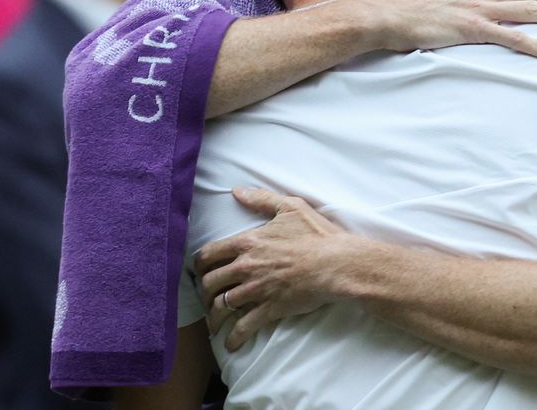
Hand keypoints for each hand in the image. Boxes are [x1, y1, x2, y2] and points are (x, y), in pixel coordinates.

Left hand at [195, 188, 347, 350]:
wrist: (337, 263)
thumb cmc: (316, 234)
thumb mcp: (290, 208)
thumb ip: (262, 199)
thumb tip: (238, 192)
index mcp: (248, 242)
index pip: (209, 254)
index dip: (200, 264)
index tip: (200, 270)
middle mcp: (246, 267)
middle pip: (210, 283)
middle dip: (204, 292)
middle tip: (207, 297)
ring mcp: (257, 290)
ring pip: (221, 307)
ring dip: (214, 317)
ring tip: (214, 323)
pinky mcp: (270, 309)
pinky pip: (243, 327)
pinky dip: (233, 338)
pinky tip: (230, 343)